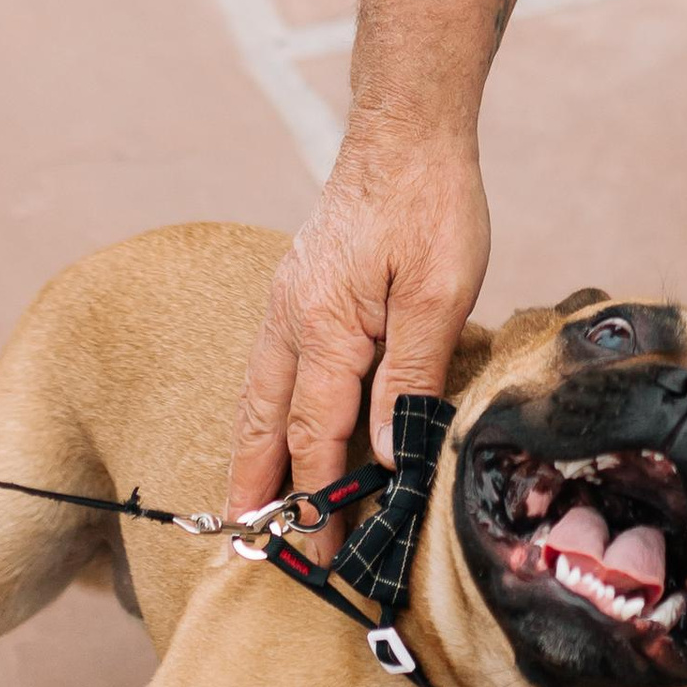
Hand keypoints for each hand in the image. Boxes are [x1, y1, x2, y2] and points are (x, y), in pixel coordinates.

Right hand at [229, 142, 490, 546]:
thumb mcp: (439, 292)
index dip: (317, 501)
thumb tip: (389, 452)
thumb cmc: (431, 203)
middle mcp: (291, 320)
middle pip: (266, 427)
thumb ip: (411, 374)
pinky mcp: (299, 289)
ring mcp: (288, 303)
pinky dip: (263, 413)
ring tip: (247, 509)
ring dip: (251, 457)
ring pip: (258, 398)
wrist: (406, 131)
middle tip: (248, 552)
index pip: (315, 438)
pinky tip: (271, 430)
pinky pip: (269, 368)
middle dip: (259, 493)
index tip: (319, 555)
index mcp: (325, 327)